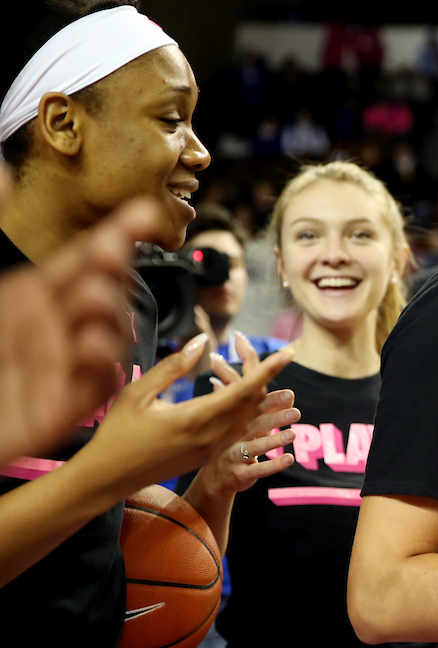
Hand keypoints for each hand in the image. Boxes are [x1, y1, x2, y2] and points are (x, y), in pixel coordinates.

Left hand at [0, 186, 160, 462]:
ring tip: (90, 299)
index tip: (144, 213)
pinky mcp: (63, 408)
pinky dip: (100, 366)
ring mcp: (64, 367)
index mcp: (36, 292)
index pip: (90, 256)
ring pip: (110, 336)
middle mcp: (57, 327)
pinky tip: (89, 346)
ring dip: (109, 316)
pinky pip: (97, 385)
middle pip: (106, 289)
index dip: (120, 232)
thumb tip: (3, 170)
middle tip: (109, 250)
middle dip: (114, 269)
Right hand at [80, 332, 292, 497]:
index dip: (268, 369)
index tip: (288, 353)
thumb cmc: (117, 432)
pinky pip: (236, 431)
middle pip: (252, 404)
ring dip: (264, 400)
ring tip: (277, 380)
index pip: (244, 389)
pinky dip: (248, 414)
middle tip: (284, 357)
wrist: (108, 477)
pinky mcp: (206, 456)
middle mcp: (210, 437)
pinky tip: (251, 402)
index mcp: (196, 418)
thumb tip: (203, 341)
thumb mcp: (138, 394)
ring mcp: (210, 449)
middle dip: (270, 380)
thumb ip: (173, 367)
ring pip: (247, 419)